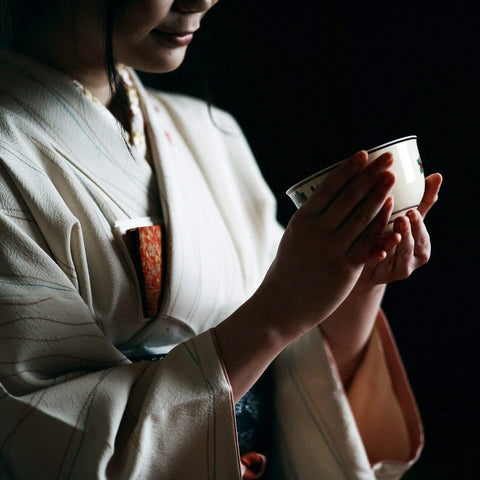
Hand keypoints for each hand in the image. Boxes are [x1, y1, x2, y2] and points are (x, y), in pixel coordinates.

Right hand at [254, 151, 396, 337]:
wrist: (281, 304)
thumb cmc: (288, 269)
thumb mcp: (293, 237)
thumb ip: (311, 220)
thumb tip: (329, 200)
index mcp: (302, 220)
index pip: (328, 188)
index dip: (347, 169)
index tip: (363, 154)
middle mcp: (316, 231)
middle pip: (349, 197)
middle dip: (370, 175)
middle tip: (387, 159)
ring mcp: (330, 250)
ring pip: (361, 217)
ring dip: (379, 195)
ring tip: (392, 178)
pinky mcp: (344, 268)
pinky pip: (367, 242)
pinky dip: (381, 226)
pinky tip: (392, 213)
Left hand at [358, 173, 442, 285]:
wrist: (358, 261)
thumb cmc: (383, 233)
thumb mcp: (399, 217)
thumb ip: (418, 201)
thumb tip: (437, 175)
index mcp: (419, 241)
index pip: (423, 231)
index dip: (419, 223)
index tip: (413, 211)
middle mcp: (412, 256)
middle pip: (416, 245)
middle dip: (412, 232)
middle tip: (404, 218)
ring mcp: (397, 268)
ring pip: (402, 257)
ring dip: (399, 244)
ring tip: (395, 233)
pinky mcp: (380, 277)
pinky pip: (381, 266)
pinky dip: (380, 258)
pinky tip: (379, 252)